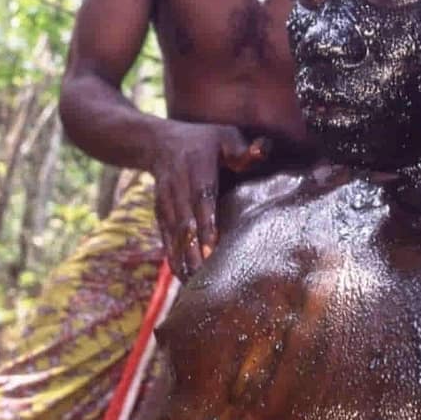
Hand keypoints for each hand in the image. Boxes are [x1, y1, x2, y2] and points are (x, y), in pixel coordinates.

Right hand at [151, 121, 267, 279]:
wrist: (158, 143)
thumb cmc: (204, 140)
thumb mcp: (224, 135)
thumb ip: (242, 148)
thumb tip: (262, 151)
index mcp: (197, 166)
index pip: (202, 197)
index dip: (206, 223)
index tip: (212, 248)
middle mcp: (177, 185)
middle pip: (185, 221)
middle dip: (194, 249)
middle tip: (205, 275)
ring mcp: (165, 200)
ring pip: (173, 232)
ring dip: (183, 257)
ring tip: (194, 283)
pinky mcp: (159, 212)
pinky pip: (165, 236)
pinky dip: (172, 256)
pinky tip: (182, 277)